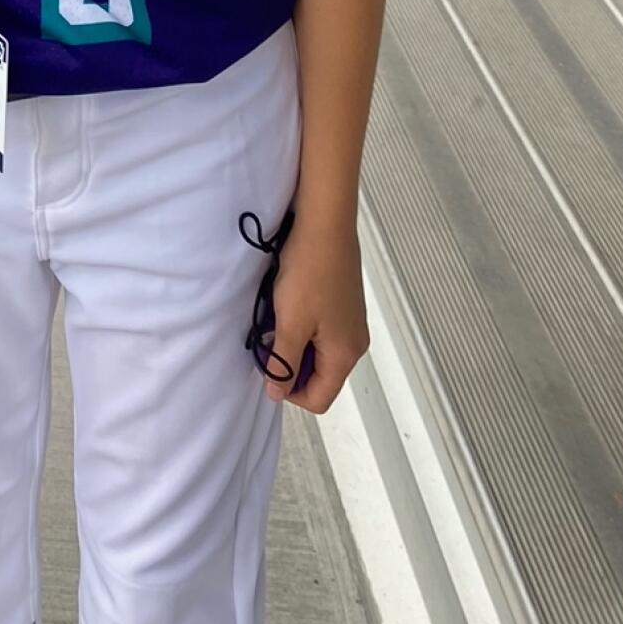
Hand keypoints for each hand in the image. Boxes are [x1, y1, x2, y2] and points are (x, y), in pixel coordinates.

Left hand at [262, 215, 367, 413]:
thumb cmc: (308, 274)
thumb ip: (283, 363)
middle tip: (268, 339)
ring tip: (276, 318)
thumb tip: (276, 394)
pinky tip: (288, 303)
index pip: (319, 398)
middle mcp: (354, 343)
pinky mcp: (344, 304)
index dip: (289, 391)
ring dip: (294, 343)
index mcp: (345, 354)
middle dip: (291, 365)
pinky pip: (322, 331)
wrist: (325, 224)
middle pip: (320, 376)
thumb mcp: (290, 323)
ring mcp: (351, 323)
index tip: (267, 365)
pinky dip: (302, 326)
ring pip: (318, 352)